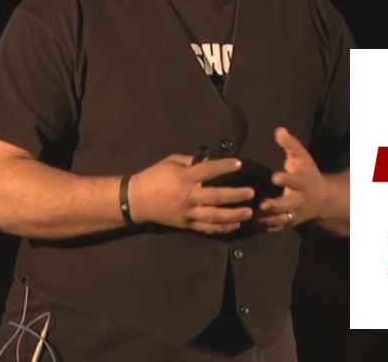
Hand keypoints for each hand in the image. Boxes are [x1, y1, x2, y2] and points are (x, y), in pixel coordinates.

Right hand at [127, 154, 254, 233]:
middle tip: (251, 193)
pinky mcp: (186, 224)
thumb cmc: (154, 177)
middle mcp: (187, 196)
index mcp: (183, 178)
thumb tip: (211, 160)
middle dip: (235, 195)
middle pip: (215, 197)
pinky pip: (206, 228)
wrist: (136, 200)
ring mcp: (187, 212)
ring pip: (214, 216)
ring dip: (233, 215)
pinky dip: (221, 228)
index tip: (239, 163)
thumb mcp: (170, 162)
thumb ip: (191, 161)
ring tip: (248, 213)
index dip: (224, 166)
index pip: (208, 170)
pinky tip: (234, 225)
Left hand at [259, 127, 330, 232]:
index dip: (286, 180)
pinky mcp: (287, 223)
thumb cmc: (306, 172)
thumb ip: (290, 144)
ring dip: (268, 219)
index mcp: (303, 182)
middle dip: (277, 205)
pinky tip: (250, 224)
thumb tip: (279, 129)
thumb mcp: (302, 157)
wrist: (322, 198)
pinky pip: (276, 228)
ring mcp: (294, 214)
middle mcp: (300, 200)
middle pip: (289, 204)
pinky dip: (265, 228)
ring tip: (252, 216)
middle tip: (263, 204)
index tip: (275, 177)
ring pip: (281, 220)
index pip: (296, 181)